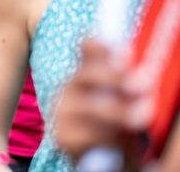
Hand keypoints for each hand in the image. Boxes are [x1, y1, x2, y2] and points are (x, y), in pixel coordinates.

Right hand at [55, 39, 149, 167]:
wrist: (105, 163)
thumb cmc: (120, 128)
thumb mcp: (126, 102)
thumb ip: (130, 84)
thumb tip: (144, 72)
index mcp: (87, 74)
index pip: (88, 49)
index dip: (101, 46)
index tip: (124, 51)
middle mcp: (70, 88)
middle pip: (86, 74)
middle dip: (115, 77)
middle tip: (143, 83)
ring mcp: (62, 112)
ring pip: (90, 106)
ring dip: (119, 111)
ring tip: (142, 116)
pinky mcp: (63, 137)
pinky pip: (87, 134)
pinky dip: (109, 138)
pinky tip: (121, 141)